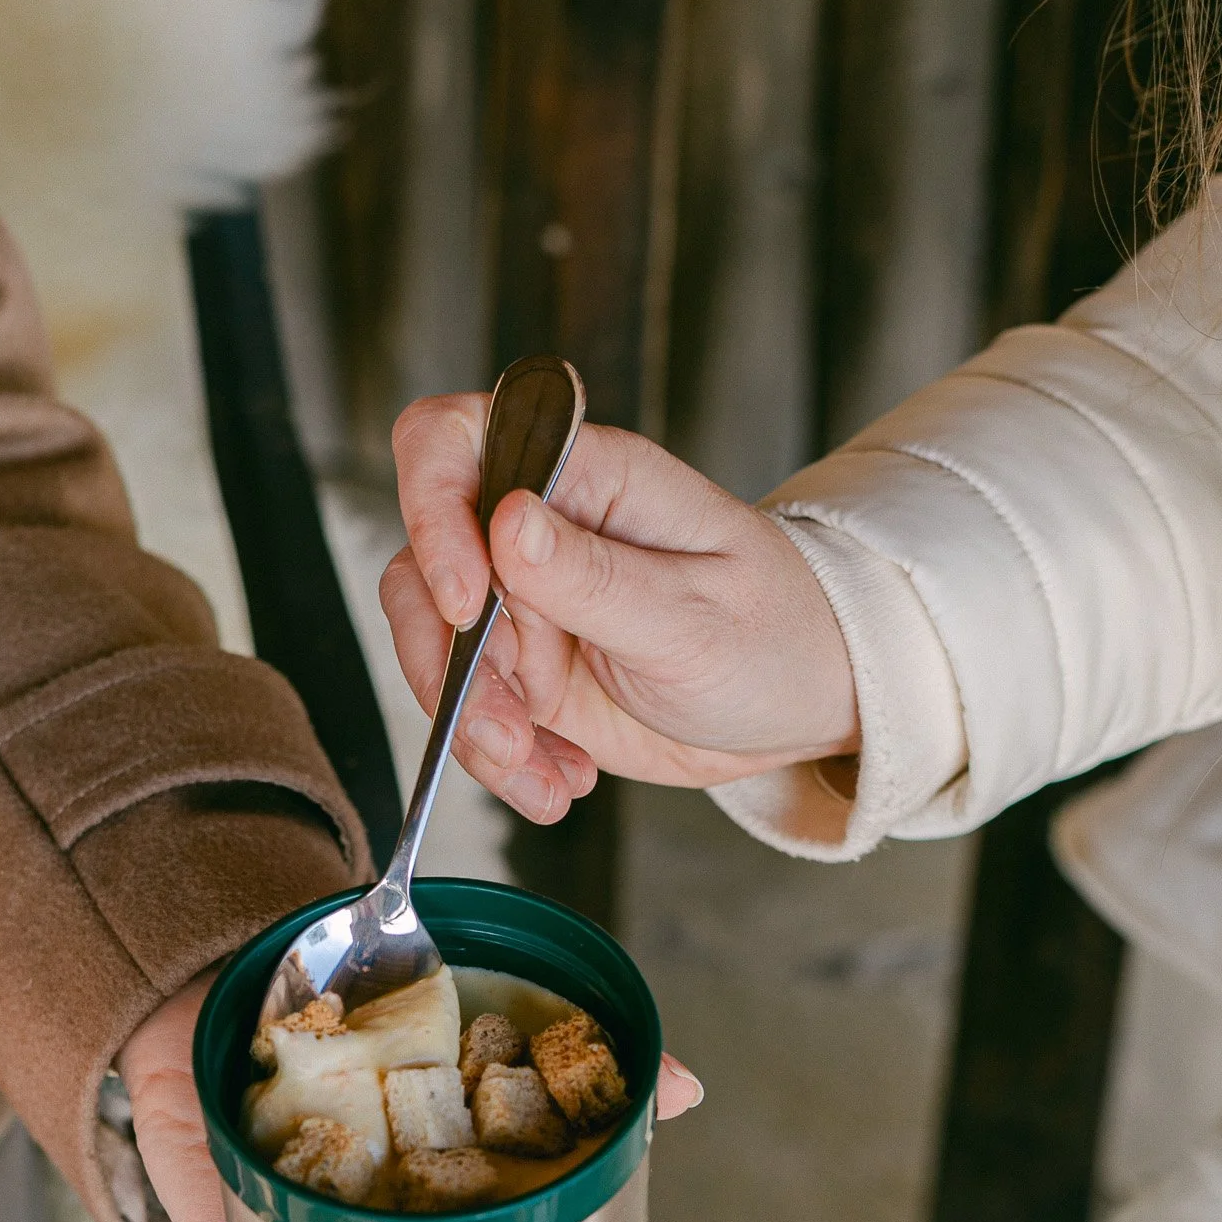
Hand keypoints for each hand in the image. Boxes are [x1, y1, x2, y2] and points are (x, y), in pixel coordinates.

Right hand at [382, 396, 860, 824]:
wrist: (800, 703)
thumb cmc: (773, 634)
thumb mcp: (693, 614)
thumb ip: (595, 575)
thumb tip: (507, 522)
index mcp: (585, 478)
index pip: (454, 443)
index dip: (433, 512)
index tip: (464, 604)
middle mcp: (537, 531)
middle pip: (421, 564)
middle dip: (449, 661)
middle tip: (509, 726)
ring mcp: (523, 604)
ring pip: (433, 648)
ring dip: (469, 722)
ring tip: (539, 768)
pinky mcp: (523, 671)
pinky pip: (468, 711)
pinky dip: (499, 759)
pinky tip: (560, 779)